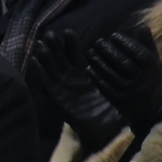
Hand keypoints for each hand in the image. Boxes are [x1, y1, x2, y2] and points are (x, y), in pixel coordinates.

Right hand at [26, 30, 127, 153]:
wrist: (105, 129)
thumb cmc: (113, 107)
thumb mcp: (120, 85)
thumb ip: (121, 70)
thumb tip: (127, 57)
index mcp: (86, 74)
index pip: (75, 56)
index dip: (70, 44)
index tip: (68, 32)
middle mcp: (72, 79)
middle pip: (61, 59)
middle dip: (55, 47)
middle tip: (51, 33)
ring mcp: (63, 88)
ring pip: (52, 69)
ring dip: (45, 57)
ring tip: (40, 43)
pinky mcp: (57, 99)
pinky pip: (47, 83)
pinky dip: (40, 73)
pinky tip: (34, 61)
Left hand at [86, 29, 161, 138]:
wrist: (154, 109)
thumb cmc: (152, 80)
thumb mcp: (154, 63)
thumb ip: (147, 45)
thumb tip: (141, 26)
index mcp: (152, 69)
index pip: (139, 53)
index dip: (126, 44)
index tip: (114, 36)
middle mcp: (142, 80)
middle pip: (124, 63)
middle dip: (109, 51)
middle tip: (98, 42)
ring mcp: (130, 92)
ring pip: (112, 75)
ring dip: (100, 62)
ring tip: (90, 52)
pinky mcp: (119, 101)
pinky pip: (106, 87)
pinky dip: (96, 77)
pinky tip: (89, 68)